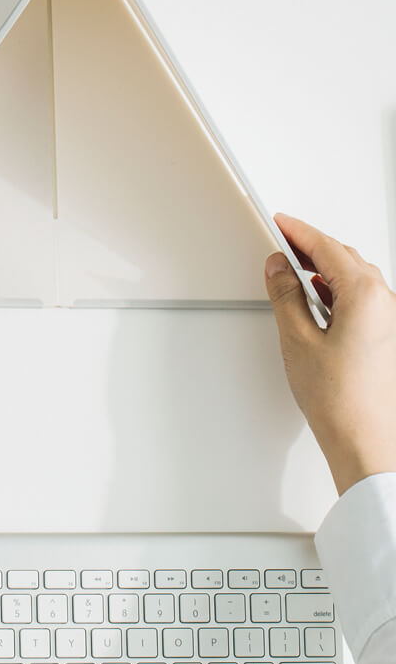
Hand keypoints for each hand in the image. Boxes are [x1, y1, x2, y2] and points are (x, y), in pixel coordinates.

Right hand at [265, 213, 395, 494]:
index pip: (327, 248)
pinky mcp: (388, 337)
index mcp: (366, 295)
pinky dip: (338, 291)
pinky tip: (318, 301)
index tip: (281, 222)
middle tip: (282, 244)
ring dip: (325, 270)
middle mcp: (386, 303)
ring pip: (356, 278)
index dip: (299, 232)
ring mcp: (391, 320)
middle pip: (346, 259)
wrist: (368, 440)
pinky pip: (363, 299)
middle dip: (312, 248)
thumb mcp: (297, 339)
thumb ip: (286, 296)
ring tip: (293, 273)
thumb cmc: (341, 399)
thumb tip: (279, 269)